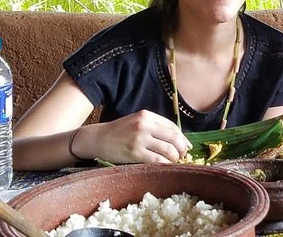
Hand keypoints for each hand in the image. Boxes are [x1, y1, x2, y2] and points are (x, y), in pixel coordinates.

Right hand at [77, 110, 191, 163]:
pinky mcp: (134, 153)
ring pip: (168, 150)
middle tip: (183, 155)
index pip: (172, 126)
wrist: (97, 138)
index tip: (186, 146)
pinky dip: (165, 165)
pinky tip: (165, 167)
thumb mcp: (137, 121)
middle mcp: (144, 125)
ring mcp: (139, 139)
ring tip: (173, 162)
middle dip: (182, 148)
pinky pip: (157, 160)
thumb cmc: (119, 132)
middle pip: (174, 137)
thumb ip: (155, 126)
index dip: (182, 138)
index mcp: (147, 115)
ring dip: (175, 158)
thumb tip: (178, 139)